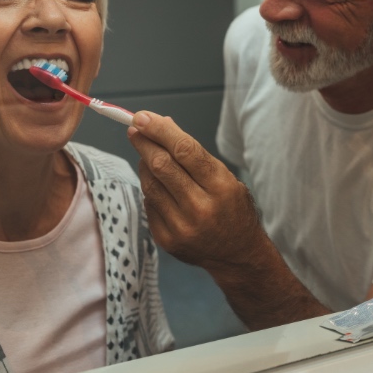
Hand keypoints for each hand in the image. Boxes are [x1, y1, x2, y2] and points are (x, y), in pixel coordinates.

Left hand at [128, 111, 263, 270]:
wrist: (238, 255)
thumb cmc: (233, 210)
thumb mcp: (226, 179)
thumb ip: (195, 155)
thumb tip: (163, 124)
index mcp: (221, 187)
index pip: (185, 150)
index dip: (160, 130)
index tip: (142, 117)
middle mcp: (201, 208)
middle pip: (162, 165)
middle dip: (144, 142)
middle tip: (134, 128)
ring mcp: (181, 226)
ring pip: (150, 184)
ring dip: (144, 164)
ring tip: (147, 154)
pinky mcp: (166, 239)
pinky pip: (149, 204)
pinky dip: (150, 189)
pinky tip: (157, 184)